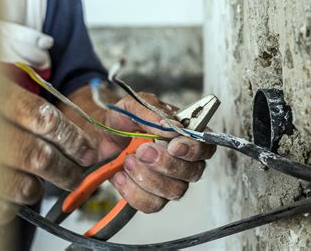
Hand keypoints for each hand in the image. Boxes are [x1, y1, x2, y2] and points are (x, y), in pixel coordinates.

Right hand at [0, 82, 96, 209]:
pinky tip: (17, 186)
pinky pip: (3, 207)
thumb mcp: (10, 93)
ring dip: (41, 187)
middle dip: (67, 171)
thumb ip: (42, 114)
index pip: (45, 120)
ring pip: (25, 187)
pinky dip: (16, 202)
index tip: (87, 152)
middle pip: (40, 158)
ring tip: (41, 180)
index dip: (73, 140)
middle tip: (76, 175)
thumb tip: (87, 142)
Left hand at [98, 92, 215, 212]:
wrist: (104, 136)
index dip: (193, 149)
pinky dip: (132, 191)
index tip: (173, 146)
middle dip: (165, 163)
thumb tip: (171, 126)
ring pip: (174, 191)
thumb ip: (153, 114)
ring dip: (147, 177)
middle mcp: (186, 161)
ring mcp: (173, 181)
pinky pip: (152, 204)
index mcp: (188, 135)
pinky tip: (121, 175)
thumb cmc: (126, 119)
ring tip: (128, 161)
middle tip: (142, 151)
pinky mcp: (155, 197)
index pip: (206, 147)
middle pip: (193, 172)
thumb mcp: (134, 106)